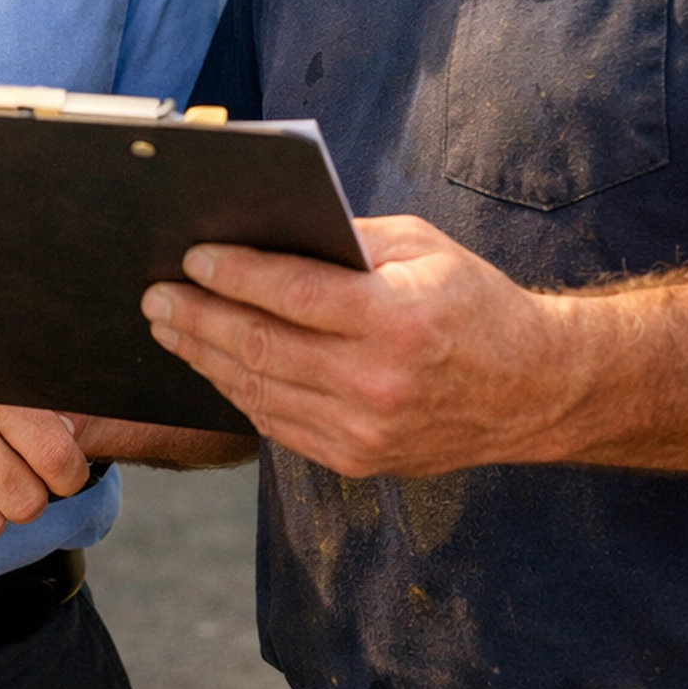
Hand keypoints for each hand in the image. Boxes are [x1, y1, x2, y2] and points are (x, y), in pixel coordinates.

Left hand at [141, 214, 570, 477]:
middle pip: (260, 347)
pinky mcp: (358, 458)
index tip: (191, 257)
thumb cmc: (473, 304)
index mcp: (396, 318)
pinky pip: (278, 423)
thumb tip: (267, 230)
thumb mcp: (421, 248)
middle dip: (198, 317)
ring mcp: (365, 430)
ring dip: (205, 357)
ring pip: (259, 391)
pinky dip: (239, 392)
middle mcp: (376, 381)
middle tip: (156, 295)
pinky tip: (214, 365)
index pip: (291, 294)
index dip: (232, 274)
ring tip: (170, 326)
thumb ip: (346, 239)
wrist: (532, 390)